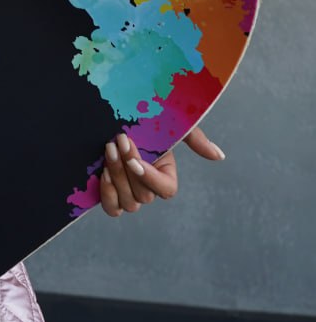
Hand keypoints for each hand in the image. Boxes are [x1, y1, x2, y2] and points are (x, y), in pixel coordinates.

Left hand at [99, 125, 225, 217]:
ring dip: (117, 179)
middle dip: (127, 170)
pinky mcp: (111, 193)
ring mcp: (129, 193)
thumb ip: (195, 139)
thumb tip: (220, 156)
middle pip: (142, 197)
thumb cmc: (148, 118)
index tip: (135, 160)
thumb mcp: (173, 123)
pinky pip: (112, 208)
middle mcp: (149, 188)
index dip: (149, 179)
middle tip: (117, 142)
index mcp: (166, 175)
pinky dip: (108, 195)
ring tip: (109, 153)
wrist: (117, 112)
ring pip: (128, 203)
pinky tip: (103, 172)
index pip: (165, 190)